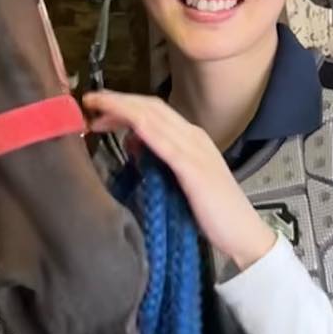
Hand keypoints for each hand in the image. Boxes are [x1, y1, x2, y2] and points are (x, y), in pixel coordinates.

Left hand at [83, 90, 275, 271]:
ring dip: (122, 108)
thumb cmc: (211, 211)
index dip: (123, 104)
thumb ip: (157, 159)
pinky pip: (165, 142)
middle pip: (150, 107)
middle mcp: (193, 136)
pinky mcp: (194, 168)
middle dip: (116, 100)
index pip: (152, 110)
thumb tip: (132, 143)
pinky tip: (126, 126)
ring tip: (96, 107)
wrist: (243, 233)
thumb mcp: (178, 179)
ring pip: (153, 117)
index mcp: (190, 138)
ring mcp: (195, 150)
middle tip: (89, 101)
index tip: (97, 107)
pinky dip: (144, 129)